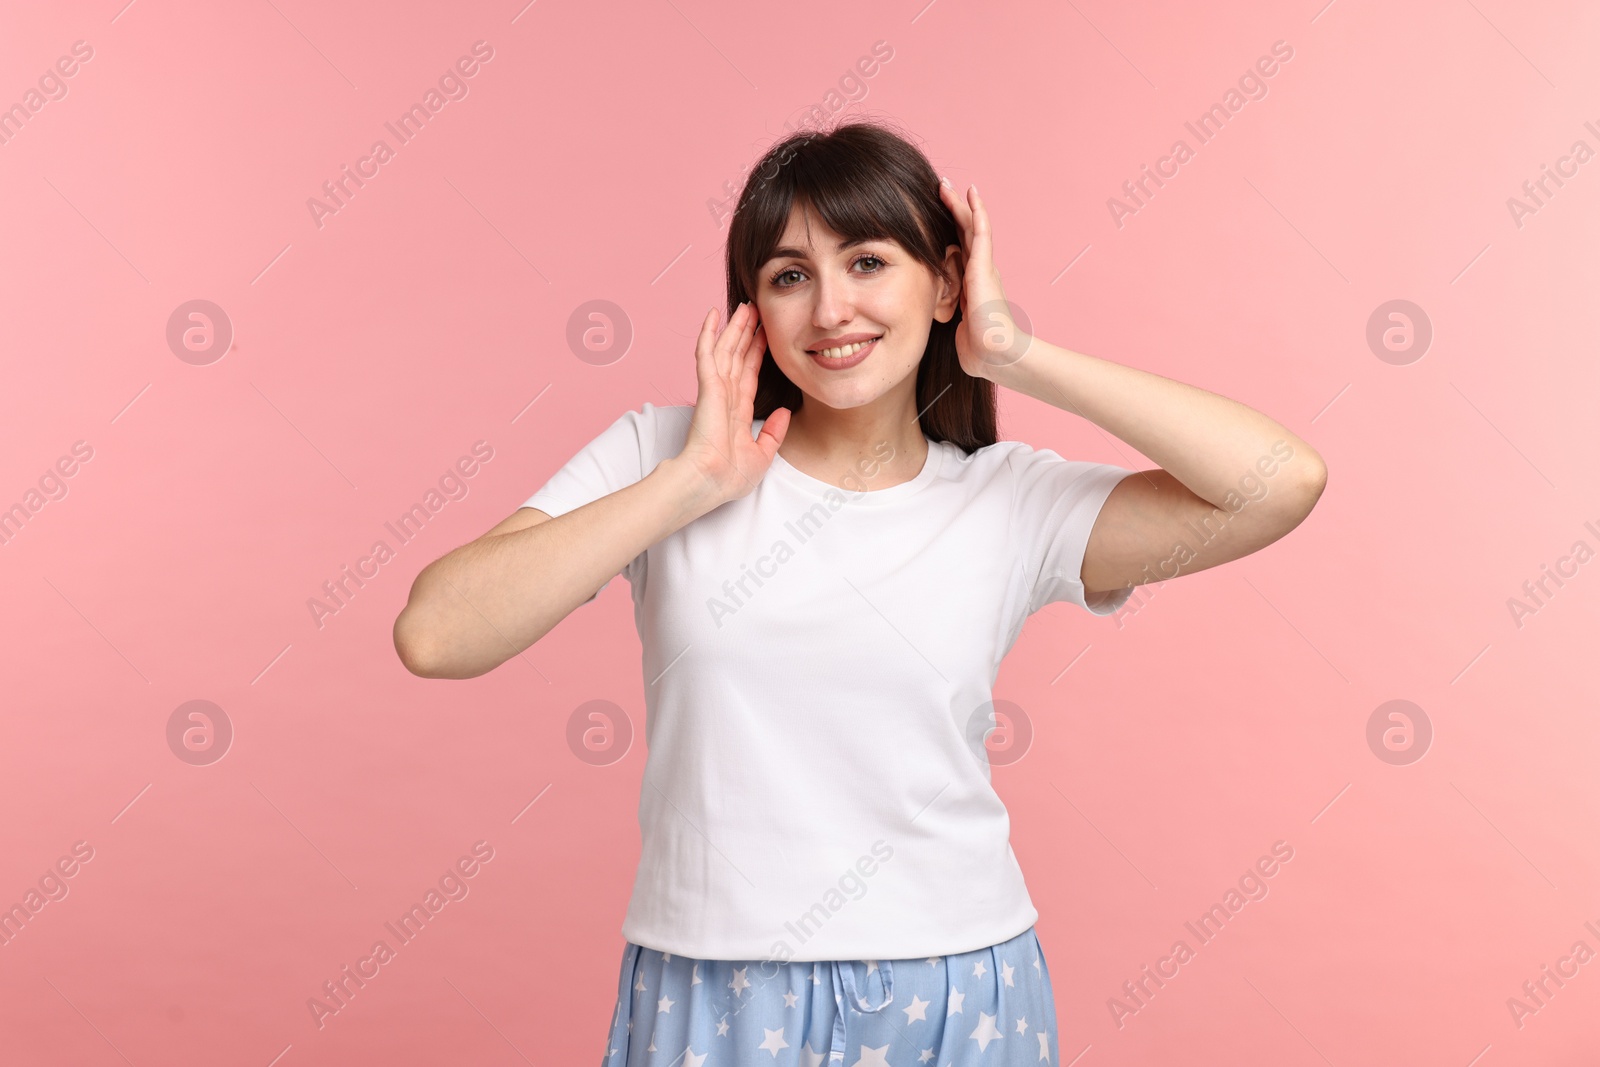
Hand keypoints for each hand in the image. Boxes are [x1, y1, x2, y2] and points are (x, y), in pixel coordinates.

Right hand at [672, 302, 790, 505]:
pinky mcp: (707, 388)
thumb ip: (774, 432)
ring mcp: (715, 390)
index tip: (764, 335)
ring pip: (725, 349)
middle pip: (737, 355)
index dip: (756, 352)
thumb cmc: (729, 477)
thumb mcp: (762, 454)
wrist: (710, 482)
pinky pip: (707, 354)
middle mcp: (725, 397)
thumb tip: (784, 412)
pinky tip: (712, 315)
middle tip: (755, 310)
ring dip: (733, 327)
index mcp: (737, 411)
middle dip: (746, 332)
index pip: (748, 374)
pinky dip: (709, 333)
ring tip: (743, 306)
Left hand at [937, 178, 1030, 378]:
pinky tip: (972, 196)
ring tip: (949, 185)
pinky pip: (982, 235)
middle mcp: (979, 271)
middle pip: (963, 233)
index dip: (948, 230)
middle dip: (952, 210)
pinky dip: (977, 213)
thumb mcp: (958, 328)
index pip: (958, 249)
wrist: (996, 355)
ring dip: (961, 205)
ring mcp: (984, 268)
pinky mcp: (984, 268)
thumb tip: (937, 325)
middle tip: (940, 189)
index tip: (935, 214)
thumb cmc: (981, 350)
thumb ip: (950, 319)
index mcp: (971, 283)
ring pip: (971, 228)